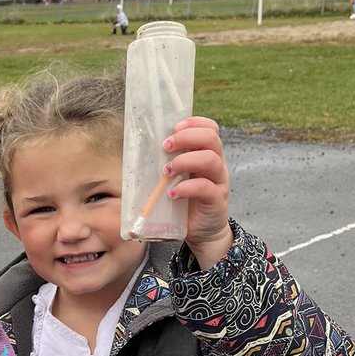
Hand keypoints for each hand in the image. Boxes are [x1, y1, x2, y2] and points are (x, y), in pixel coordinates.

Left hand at [162, 117, 231, 267]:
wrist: (202, 232)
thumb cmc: (186, 203)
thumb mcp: (177, 180)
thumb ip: (166, 166)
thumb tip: (135, 154)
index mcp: (207, 155)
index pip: (210, 129)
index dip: (194, 123)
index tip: (174, 127)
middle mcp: (216, 165)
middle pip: (211, 138)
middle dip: (186, 137)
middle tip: (166, 146)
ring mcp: (218, 181)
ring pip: (210, 160)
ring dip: (184, 161)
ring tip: (166, 171)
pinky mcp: (216, 200)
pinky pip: (205, 188)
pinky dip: (186, 188)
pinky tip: (172, 193)